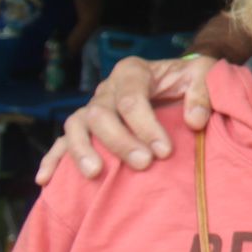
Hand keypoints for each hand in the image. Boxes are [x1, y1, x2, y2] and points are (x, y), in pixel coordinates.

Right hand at [35, 53, 219, 182]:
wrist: (179, 82)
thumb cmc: (191, 80)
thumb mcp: (206, 75)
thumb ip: (203, 93)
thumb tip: (193, 121)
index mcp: (133, 71)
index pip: (132, 99)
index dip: (146, 126)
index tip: (164, 151)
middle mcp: (107, 88)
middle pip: (101, 114)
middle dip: (120, 141)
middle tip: (143, 164)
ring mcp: (92, 107)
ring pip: (76, 125)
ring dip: (82, 150)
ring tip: (95, 173)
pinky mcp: (85, 127)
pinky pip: (61, 141)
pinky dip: (52, 158)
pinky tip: (45, 179)